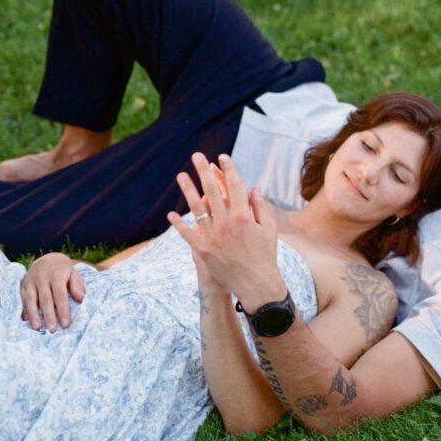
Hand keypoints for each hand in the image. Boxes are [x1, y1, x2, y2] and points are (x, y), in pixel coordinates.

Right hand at [20, 252, 84, 331]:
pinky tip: (27, 321)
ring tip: (38, 328)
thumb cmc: (64, 271)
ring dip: (34, 315)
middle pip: (45, 299)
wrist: (47, 259)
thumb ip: (77, 285)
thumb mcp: (73, 274)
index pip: (60, 295)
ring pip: (31, 300)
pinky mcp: (23, 285)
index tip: (66, 325)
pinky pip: (22, 299)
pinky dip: (24, 310)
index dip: (63, 311)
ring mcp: (30, 281)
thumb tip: (81, 298)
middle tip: (52, 330)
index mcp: (56, 275)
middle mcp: (41, 277)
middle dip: (49, 316)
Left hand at [167, 153, 285, 310]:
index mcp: (244, 215)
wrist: (256, 285)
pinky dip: (179, 223)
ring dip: (188, 190)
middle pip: (213, 191)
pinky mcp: (203, 250)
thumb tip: (255, 187)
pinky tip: (171, 213)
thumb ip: (260, 207)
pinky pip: (188, 233)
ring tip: (181, 175)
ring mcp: (213, 236)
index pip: (234, 186)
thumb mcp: (269, 229)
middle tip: (197, 156)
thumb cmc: (265, 256)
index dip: (227, 169)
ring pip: (197, 208)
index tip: (221, 157)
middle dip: (204, 171)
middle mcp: (227, 222)